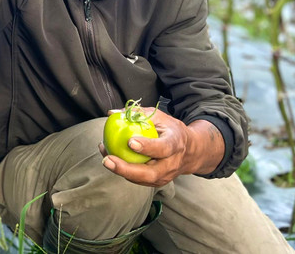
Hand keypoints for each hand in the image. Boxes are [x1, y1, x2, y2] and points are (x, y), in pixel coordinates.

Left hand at [99, 107, 223, 187]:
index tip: (130, 142)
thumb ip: (137, 113)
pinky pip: (138, 180)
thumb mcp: (160, 117)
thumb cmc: (170, 130)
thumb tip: (112, 112)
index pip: (163, 148)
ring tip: (105, 158)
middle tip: (108, 160)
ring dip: (121, 171)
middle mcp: (172, 163)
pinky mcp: (157, 182)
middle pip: (151, 173)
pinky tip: (110, 159)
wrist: (190, 152)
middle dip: (127, 169)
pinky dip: (123, 171)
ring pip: (142, 179)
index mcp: (175, 144)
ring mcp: (165, 176)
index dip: (148, 147)